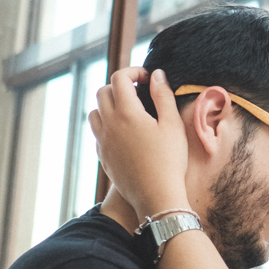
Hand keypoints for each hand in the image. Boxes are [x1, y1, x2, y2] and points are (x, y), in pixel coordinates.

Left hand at [90, 67, 189, 221]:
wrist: (156, 197)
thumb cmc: (169, 161)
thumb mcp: (172, 124)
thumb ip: (163, 95)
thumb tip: (157, 75)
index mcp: (126, 113)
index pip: (120, 78)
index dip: (134, 72)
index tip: (148, 78)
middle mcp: (109, 125)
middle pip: (103, 91)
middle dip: (120, 85)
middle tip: (140, 91)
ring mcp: (102, 141)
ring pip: (95, 111)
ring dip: (109, 104)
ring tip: (130, 110)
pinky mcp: (102, 156)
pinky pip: (97, 131)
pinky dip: (107, 123)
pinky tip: (126, 131)